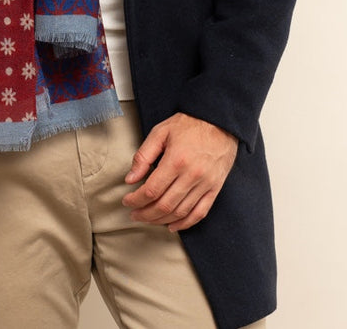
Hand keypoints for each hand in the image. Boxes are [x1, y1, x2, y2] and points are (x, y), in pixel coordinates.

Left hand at [122, 113, 237, 231]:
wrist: (219, 121)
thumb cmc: (189, 124)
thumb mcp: (161, 132)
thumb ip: (143, 155)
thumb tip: (130, 179)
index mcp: (176, 160)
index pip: (151, 190)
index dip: (136, 200)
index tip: (127, 201)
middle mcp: (192, 175)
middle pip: (164, 205)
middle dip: (145, 214)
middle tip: (134, 214)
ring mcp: (205, 184)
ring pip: (180, 212)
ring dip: (161, 220)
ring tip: (148, 218)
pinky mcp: (215, 188)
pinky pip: (199, 213)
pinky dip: (185, 223)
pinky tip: (172, 225)